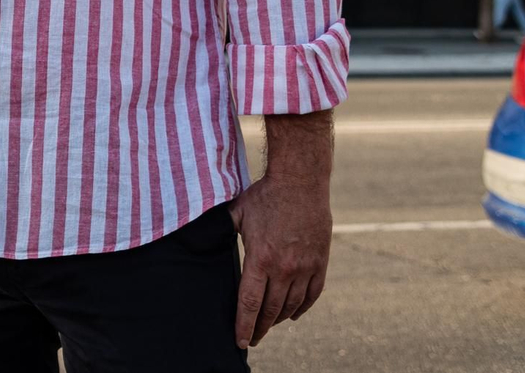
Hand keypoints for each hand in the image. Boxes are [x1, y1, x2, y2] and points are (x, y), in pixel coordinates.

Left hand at [228, 172, 331, 348]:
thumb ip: (222, 232)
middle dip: (260, 328)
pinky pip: (313, 295)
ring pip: (292, 306)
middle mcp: (284, 268)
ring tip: (268, 325)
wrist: (300, 182)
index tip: (240, 341)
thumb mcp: (236, 214)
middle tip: (253, 338)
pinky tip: (293, 314)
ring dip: (279, 319)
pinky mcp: (320, 263)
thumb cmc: (264, 196)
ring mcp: (304, 267)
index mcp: (260, 258)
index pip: (249, 303)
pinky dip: (302, 308)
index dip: (244, 325)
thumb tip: (203, 238)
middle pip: (270, 310)